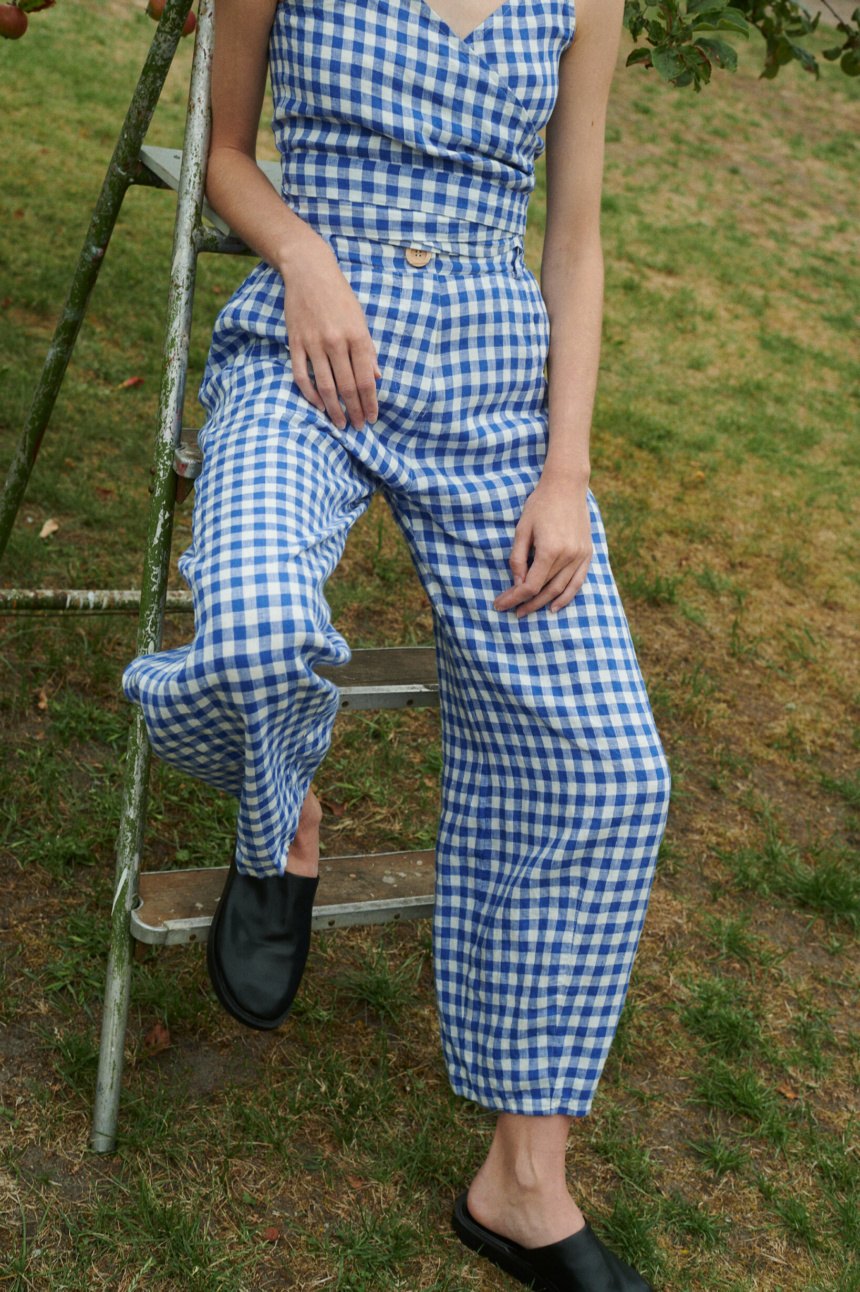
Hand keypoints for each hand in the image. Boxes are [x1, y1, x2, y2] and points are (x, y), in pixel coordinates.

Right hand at [281, 235, 380, 430]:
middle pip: (347, 387)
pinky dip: (310, 394)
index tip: (372, 417)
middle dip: (355, 411)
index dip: (370, 402)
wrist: (309, 272)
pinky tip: (319, 405)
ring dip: (334, 409)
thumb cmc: (340, 297)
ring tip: (341, 423)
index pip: (366, 379)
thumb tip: (377, 378)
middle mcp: (336, 342)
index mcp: (357, 336)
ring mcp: (314, 343)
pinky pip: (302, 376)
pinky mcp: (296, 342)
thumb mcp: (360, 320)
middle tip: (358, 427)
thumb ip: (368, 350)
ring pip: (326, 386)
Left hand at [494, 474, 592, 617]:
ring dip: (543, 603)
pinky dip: (567, 597)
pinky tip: (554, 607)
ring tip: (527, 610)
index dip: (514, 598)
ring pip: (561, 589)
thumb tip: (517, 582)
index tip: (500, 604)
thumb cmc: (540, 504)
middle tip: (512, 612)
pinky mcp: (587, 553)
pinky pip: (578, 582)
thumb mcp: (522, 529)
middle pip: (545, 590)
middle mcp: (568, 556)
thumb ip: (518, 558)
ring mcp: (580, 556)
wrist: (567, 486)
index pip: (530, 585)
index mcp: (549, 550)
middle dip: (526, 603)